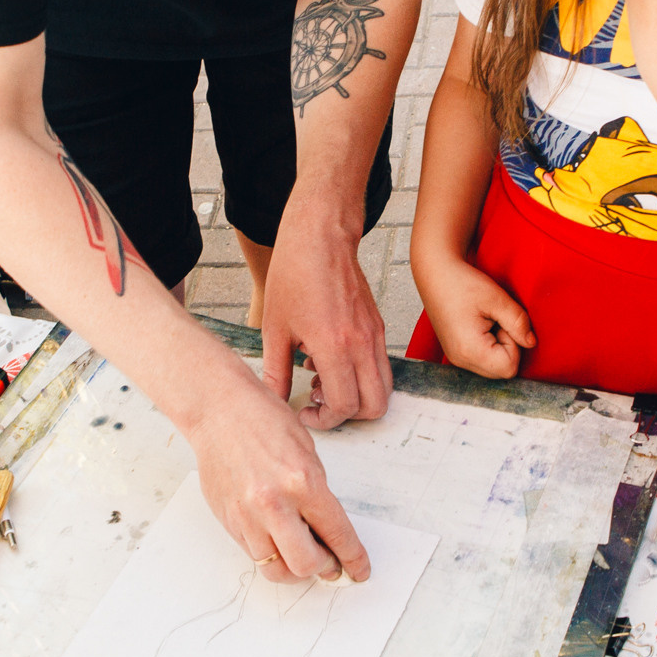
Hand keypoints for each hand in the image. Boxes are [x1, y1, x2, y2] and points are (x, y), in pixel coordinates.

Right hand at [186, 373, 372, 584]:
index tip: (359, 569)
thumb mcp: (307, 453)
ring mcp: (247, 515)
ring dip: (294, 567)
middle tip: (328, 561)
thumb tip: (326, 531)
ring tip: (301, 553)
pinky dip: (271, 552)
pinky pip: (254, 553)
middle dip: (324, 568)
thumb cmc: (263, 421)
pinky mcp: (229, 520)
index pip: (337, 535)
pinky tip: (277, 537)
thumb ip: (317, 494)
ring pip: (276, 569)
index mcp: (302, 482)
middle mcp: (274, 504)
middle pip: (306, 565)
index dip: (353, 558)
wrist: (219, 411)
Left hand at [260, 192, 389, 429]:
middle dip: (348, 415)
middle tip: (317, 402)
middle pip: (375, 406)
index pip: (345, 406)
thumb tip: (273, 401)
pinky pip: (380, 365)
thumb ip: (275, 372)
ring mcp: (375, 334)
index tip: (304, 411)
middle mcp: (363, 343)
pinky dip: (361, 375)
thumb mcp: (275, 328)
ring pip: (383, 387)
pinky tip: (329, 359)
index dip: (325, 420)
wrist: (320, 237)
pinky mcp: (378, 325)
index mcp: (336, 347)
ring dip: (357, 395)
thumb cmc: (295, 273)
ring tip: (321, 380)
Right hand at [412, 250, 533, 377]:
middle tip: (494, 320)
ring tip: (486, 321)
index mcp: (469, 350)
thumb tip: (531, 343)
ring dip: (498, 345)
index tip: (502, 322)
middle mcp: (460, 360)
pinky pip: (482, 359)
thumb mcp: (497, 299)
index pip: (509, 367)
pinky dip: (488, 345)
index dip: (514, 344)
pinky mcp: (456, 352)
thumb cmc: (462, 283)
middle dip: (507, 347)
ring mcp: (456, 358)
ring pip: (493, 366)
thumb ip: (518, 323)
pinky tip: (480, 325)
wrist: (435, 273)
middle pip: (501, 371)